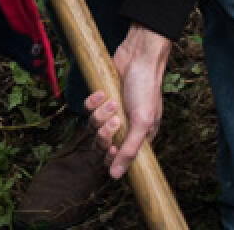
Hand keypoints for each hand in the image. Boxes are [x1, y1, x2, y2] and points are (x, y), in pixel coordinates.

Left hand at [84, 25, 171, 178]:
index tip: (112, 148)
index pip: (119, 158)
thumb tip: (116, 176)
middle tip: (114, 121)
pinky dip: (92, 103)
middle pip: (102, 145)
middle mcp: (125, 125)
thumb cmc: (146, 87)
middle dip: (104, 133)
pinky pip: (87, 110)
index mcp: (139, 134)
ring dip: (100, 115)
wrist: (138, 56)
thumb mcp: (142, 121)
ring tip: (111, 101)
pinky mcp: (101, 100)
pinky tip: (102, 93)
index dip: (111, 156)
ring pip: (93, 127)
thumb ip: (129, 149)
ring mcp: (111, 112)